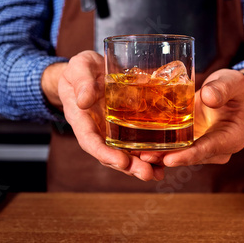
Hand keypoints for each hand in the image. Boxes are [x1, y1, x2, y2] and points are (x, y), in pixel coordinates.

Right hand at [56, 50, 163, 180]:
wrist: (89, 70)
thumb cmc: (81, 69)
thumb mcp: (79, 68)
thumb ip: (82, 82)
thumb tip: (84, 101)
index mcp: (81, 118)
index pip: (90, 141)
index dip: (105, 154)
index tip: (121, 162)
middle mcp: (97, 129)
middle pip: (110, 153)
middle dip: (129, 166)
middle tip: (147, 173)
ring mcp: (111, 129)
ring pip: (124, 152)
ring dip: (140, 164)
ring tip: (158, 173)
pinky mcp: (125, 124)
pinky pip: (136, 140)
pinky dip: (148, 151)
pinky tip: (164, 159)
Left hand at [140, 69, 243, 166]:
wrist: (228, 93)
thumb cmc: (232, 87)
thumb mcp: (231, 82)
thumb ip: (222, 88)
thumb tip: (209, 97)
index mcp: (232, 137)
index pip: (209, 148)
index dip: (189, 155)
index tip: (170, 159)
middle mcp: (219, 150)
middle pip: (192, 157)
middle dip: (169, 158)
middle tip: (145, 157)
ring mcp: (205, 150)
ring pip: (182, 156)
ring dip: (161, 157)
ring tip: (139, 155)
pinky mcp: (193, 145)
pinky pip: (177, 150)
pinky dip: (161, 150)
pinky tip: (142, 149)